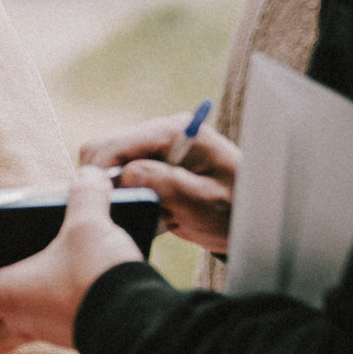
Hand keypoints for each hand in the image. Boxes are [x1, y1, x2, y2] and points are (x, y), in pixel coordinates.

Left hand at [0, 166, 142, 353]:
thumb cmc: (98, 279)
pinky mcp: (78, 336)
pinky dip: (38, 321)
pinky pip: (46, 330)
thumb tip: (90, 174)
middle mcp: (22, 319)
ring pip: (11, 339)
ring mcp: (50, 332)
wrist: (141, 322)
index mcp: (7, 294)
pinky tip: (52, 304)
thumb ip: (85, 196)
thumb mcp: (89, 225)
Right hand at [79, 112, 239, 254]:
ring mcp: (155, 146)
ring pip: (105, 163)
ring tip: (137, 210)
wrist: (254, 220)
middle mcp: (161, 132)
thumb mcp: (206, 203)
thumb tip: (127, 174)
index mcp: (176, 132)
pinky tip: (143, 208)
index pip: (116, 144)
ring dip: (112, 189)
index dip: (99, 174)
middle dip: (103, 181)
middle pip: (103, 149)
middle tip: (118, 211)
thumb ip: (168, 186)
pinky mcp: (151, 163)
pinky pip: (117, 174)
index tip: (97, 204)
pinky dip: (121, 193)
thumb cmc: (238, 210)